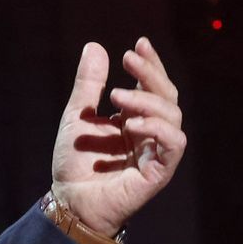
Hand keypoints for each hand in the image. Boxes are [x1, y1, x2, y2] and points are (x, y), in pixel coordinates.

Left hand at [50, 37, 186, 235]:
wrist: (69, 199)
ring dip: (148, 101)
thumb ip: (89, 85)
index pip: (153, 86)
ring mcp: (157, 151)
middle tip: (129, 58)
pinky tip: (132, 123)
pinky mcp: (159, 171)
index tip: (139, 44)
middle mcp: (150, 133)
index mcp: (135, 119)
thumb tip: (95, 46)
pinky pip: (173, 145)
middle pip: (167, 97)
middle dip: (151, 74)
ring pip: (173, 117)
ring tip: (118, 96)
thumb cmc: (75, 162)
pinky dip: (158, 129)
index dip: (150, 65)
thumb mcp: (77, 116)